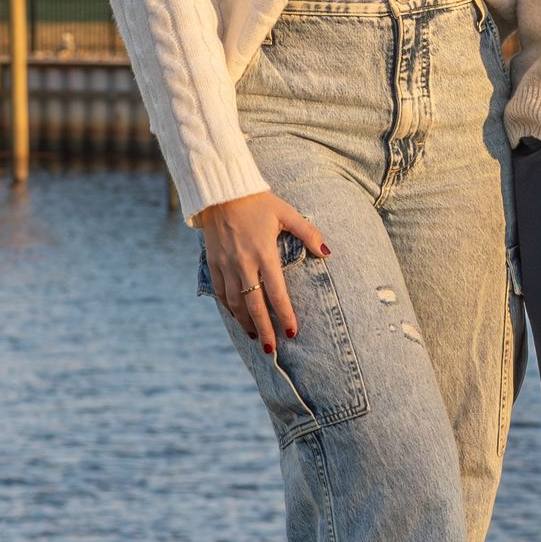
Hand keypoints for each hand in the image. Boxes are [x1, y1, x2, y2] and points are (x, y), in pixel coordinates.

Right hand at [198, 190, 328, 356]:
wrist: (221, 192)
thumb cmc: (258, 201)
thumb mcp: (286, 213)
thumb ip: (309, 233)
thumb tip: (327, 253)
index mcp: (264, 252)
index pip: (276, 292)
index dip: (285, 314)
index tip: (292, 332)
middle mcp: (243, 263)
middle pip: (254, 305)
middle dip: (264, 329)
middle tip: (271, 349)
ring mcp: (225, 264)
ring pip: (235, 303)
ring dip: (245, 322)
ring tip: (255, 337)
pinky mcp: (213, 263)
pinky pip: (220, 292)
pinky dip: (229, 308)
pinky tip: (237, 317)